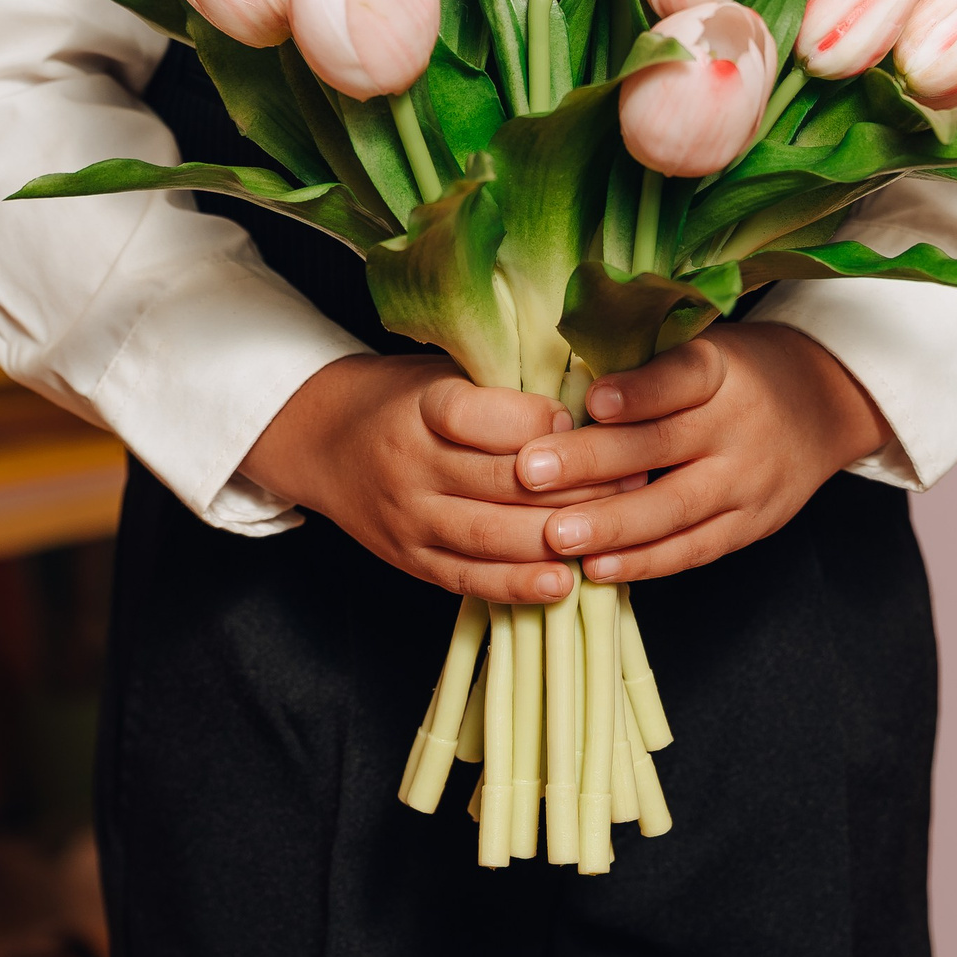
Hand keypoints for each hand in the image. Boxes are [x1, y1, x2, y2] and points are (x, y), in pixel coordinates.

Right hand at [243, 355, 582, 601]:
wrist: (324, 442)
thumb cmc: (402, 398)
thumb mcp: (441, 371)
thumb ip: (499, 388)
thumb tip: (584, 401)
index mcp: (419, 406)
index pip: (479, 416)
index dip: (535, 422)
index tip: (578, 419)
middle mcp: (410, 465)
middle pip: (499, 481)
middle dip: (574, 483)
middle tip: (632, 476)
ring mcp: (409, 520)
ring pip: (491, 535)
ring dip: (557, 537)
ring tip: (613, 528)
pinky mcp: (411, 561)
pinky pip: (470, 579)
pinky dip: (518, 585)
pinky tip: (563, 583)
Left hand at [511, 325, 887, 584]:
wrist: (820, 405)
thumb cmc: (734, 370)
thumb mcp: (702, 344)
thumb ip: (644, 364)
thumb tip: (560, 382)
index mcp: (723, 369)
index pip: (683, 376)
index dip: (639, 390)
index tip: (590, 399)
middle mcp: (739, 425)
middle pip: (664, 446)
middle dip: (594, 462)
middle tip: (531, 473)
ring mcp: (748, 481)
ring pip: (675, 509)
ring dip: (612, 526)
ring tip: (555, 536)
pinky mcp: (750, 526)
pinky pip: (692, 550)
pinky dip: (644, 563)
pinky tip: (596, 568)